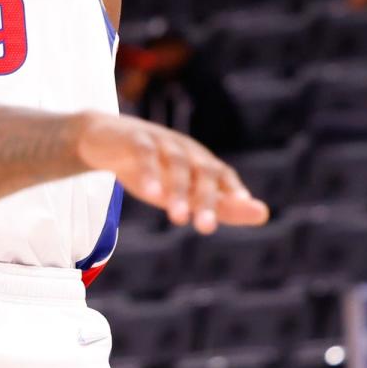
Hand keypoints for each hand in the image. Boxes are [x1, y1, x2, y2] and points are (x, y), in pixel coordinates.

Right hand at [79, 114, 268, 233]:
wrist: (102, 141)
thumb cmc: (151, 170)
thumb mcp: (183, 192)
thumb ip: (221, 205)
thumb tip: (264, 214)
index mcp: (199, 161)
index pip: (222, 175)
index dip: (234, 189)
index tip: (245, 207)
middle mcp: (185, 149)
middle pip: (203, 171)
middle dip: (206, 199)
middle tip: (205, 228)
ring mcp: (160, 142)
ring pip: (177, 164)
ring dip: (179, 191)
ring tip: (178, 218)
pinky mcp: (135, 138)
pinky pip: (146, 154)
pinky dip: (150, 173)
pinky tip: (150, 194)